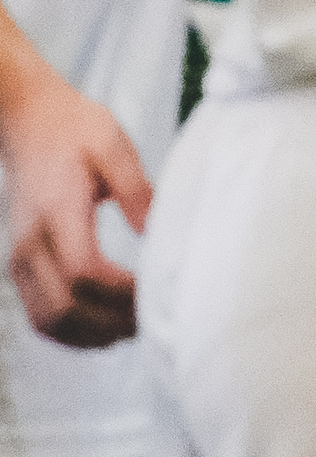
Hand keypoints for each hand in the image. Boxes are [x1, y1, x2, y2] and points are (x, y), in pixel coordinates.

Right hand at [3, 65, 150, 346]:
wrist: (28, 121)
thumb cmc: (75, 130)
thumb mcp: (113, 145)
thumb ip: (135, 189)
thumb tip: (153, 232)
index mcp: (56, 212)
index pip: (85, 273)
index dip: (123, 294)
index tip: (156, 291)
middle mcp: (29, 243)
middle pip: (65, 308)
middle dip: (112, 322)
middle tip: (152, 320)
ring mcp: (19, 258)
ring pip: (49, 321)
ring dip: (92, 335)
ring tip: (133, 327)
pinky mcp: (19, 266)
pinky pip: (40, 316)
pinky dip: (72, 331)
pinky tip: (105, 326)